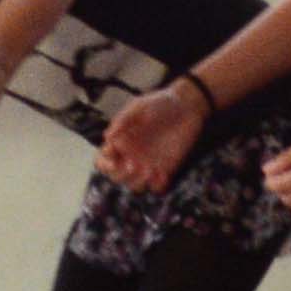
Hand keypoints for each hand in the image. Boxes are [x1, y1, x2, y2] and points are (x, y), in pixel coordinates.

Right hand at [96, 80, 211, 191]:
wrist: (187, 106)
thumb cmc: (160, 103)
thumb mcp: (139, 107)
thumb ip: (122, 120)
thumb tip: (107, 137)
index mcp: (121, 141)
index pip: (103, 160)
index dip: (104, 163)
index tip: (113, 159)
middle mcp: (131, 156)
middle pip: (116, 177)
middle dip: (121, 174)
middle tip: (133, 164)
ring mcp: (148, 164)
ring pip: (134, 186)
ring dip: (138, 182)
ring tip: (149, 170)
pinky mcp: (166, 169)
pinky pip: (157, 187)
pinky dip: (157, 185)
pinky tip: (163, 174)